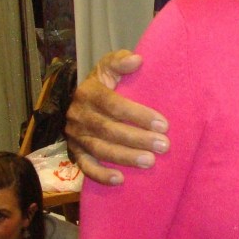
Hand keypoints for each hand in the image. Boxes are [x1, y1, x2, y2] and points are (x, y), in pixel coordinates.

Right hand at [65, 50, 168, 185]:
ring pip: (100, 149)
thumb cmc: (103, 83)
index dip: (138, 115)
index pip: (113, 105)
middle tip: (164, 145)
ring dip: (125, 157)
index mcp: (88, 93)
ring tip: (150, 162)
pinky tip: (120, 179)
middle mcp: (78, 115)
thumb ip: (120, 61)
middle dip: (138, 139)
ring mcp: (75, 135)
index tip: (163, 124)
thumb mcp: (108, 66)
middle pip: (109, 129)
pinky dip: (101, 175)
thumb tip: (137, 59)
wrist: (78, 98)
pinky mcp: (75, 152)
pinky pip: (85, 166)